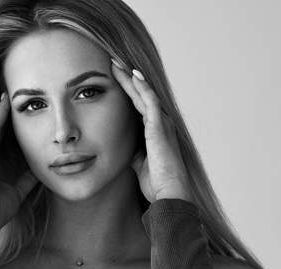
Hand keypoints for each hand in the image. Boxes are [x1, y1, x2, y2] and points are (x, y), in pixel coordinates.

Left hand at [110, 59, 193, 203]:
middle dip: (127, 79)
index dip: (126, 92)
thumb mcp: (138, 162)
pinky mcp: (160, 126)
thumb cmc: (156, 182)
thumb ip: (132, 151)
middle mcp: (160, 123)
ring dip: (131, 78)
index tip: (112, 80)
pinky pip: (150, 101)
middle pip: (141, 95)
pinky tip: (132, 75)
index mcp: (154, 131)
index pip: (138, 106)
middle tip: (112, 63)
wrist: (168, 193)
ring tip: (117, 63)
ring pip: (144, 93)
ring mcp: (161, 123)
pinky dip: (142, 87)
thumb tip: (121, 147)